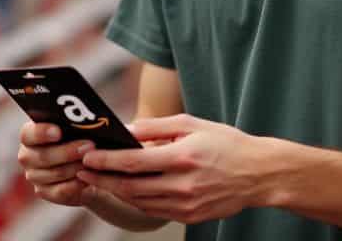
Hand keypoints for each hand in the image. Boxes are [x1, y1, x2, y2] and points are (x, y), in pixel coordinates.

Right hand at [18, 122, 96, 205]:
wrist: (87, 166)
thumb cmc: (79, 138)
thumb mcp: (76, 128)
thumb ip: (73, 124)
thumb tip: (85, 122)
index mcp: (30, 136)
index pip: (28, 134)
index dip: (41, 133)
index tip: (58, 132)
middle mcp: (28, 156)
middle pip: (42, 156)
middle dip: (67, 152)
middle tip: (90, 146)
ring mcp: (34, 176)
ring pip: (54, 173)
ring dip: (75, 168)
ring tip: (93, 162)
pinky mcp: (45, 192)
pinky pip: (59, 191)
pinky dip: (75, 185)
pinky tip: (87, 179)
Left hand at [77, 114, 270, 224]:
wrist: (259, 174)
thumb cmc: (226, 143)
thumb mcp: (192, 124)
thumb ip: (156, 127)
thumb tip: (126, 130)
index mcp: (183, 157)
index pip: (134, 162)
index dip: (106, 161)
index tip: (88, 157)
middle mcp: (183, 185)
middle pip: (130, 186)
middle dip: (102, 178)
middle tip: (82, 170)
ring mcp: (186, 205)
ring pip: (139, 201)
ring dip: (115, 191)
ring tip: (99, 179)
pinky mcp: (190, 217)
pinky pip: (154, 210)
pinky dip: (136, 201)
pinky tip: (126, 190)